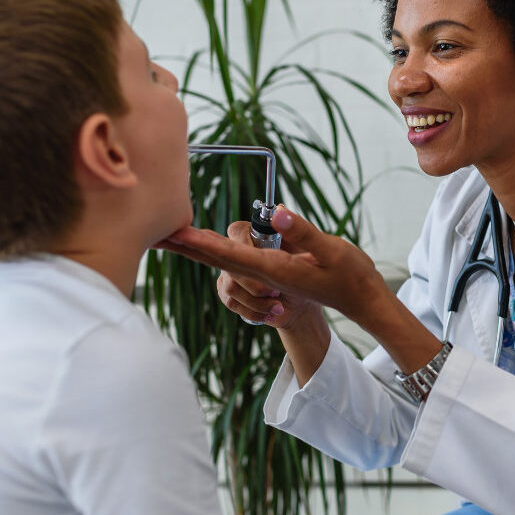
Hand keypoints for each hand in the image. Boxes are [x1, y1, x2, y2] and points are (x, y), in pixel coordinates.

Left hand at [157, 207, 388, 327]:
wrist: (361, 300)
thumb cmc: (351, 275)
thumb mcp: (333, 250)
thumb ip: (304, 233)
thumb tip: (277, 213)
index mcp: (277, 269)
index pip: (232, 254)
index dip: (202, 243)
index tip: (175, 234)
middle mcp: (266, 273)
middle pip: (217, 259)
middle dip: (185, 247)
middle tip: (153, 235)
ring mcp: (268, 274)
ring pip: (225, 259)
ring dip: (197, 247)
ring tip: (170, 235)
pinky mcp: (272, 271)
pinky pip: (237, 259)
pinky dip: (215, 249)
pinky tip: (203, 243)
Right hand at [213, 220, 321, 330]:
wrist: (306, 302)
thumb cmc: (313, 272)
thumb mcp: (317, 252)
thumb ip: (302, 231)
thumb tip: (281, 211)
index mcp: (261, 236)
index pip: (237, 231)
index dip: (242, 244)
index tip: (260, 259)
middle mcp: (242, 251)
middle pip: (228, 261)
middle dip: (252, 282)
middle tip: (275, 292)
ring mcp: (233, 272)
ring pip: (230, 285)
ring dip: (256, 299)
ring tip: (278, 302)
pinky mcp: (231, 292)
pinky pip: (231, 302)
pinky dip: (253, 310)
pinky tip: (271, 311)